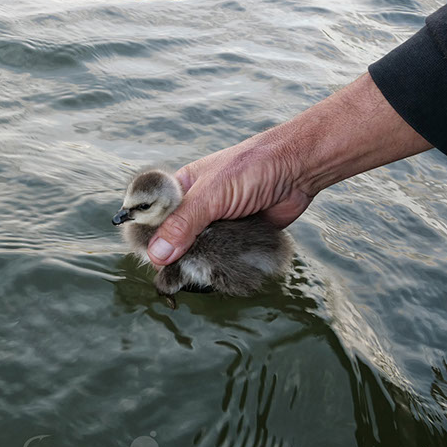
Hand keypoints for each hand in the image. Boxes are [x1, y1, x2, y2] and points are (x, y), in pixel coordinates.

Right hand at [147, 72, 432, 265]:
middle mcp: (196, 207)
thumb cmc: (252, 169)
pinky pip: (220, 256)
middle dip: (174, 257)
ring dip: (197, 264)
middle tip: (174, 276)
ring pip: (197, 251)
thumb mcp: (211, 195)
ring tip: (196, 278)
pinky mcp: (236, 237)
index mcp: (181, 189)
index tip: (149, 259)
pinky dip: (218, 266)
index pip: (153, 216)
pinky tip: (215, 278)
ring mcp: (216, 223)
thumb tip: (156, 255)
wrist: (298, 171)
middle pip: (173, 239)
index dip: (147, 237)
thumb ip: (183, 224)